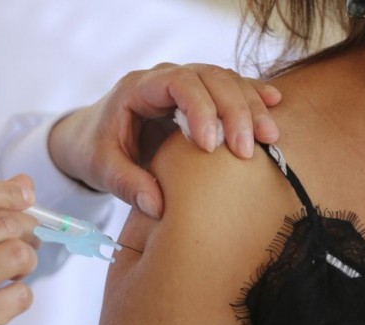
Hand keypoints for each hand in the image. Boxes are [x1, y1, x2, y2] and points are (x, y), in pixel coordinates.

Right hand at [0, 175, 38, 324]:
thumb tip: (23, 184)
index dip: (8, 191)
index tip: (25, 195)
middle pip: (3, 222)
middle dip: (26, 227)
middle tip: (27, 237)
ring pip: (17, 254)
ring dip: (27, 260)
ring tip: (13, 269)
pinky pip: (22, 294)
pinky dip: (20, 294)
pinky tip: (2, 298)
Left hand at [48, 63, 281, 218]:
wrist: (90, 137)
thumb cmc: (95, 150)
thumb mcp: (102, 168)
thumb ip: (126, 184)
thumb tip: (157, 208)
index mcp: (137, 89)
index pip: (178, 83)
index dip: (200, 108)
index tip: (210, 145)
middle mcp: (164, 78)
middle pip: (210, 77)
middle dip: (234, 110)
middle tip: (249, 150)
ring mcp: (184, 83)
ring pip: (226, 80)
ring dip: (250, 106)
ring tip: (270, 138)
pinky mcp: (199, 96)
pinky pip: (230, 88)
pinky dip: (252, 96)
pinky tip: (275, 105)